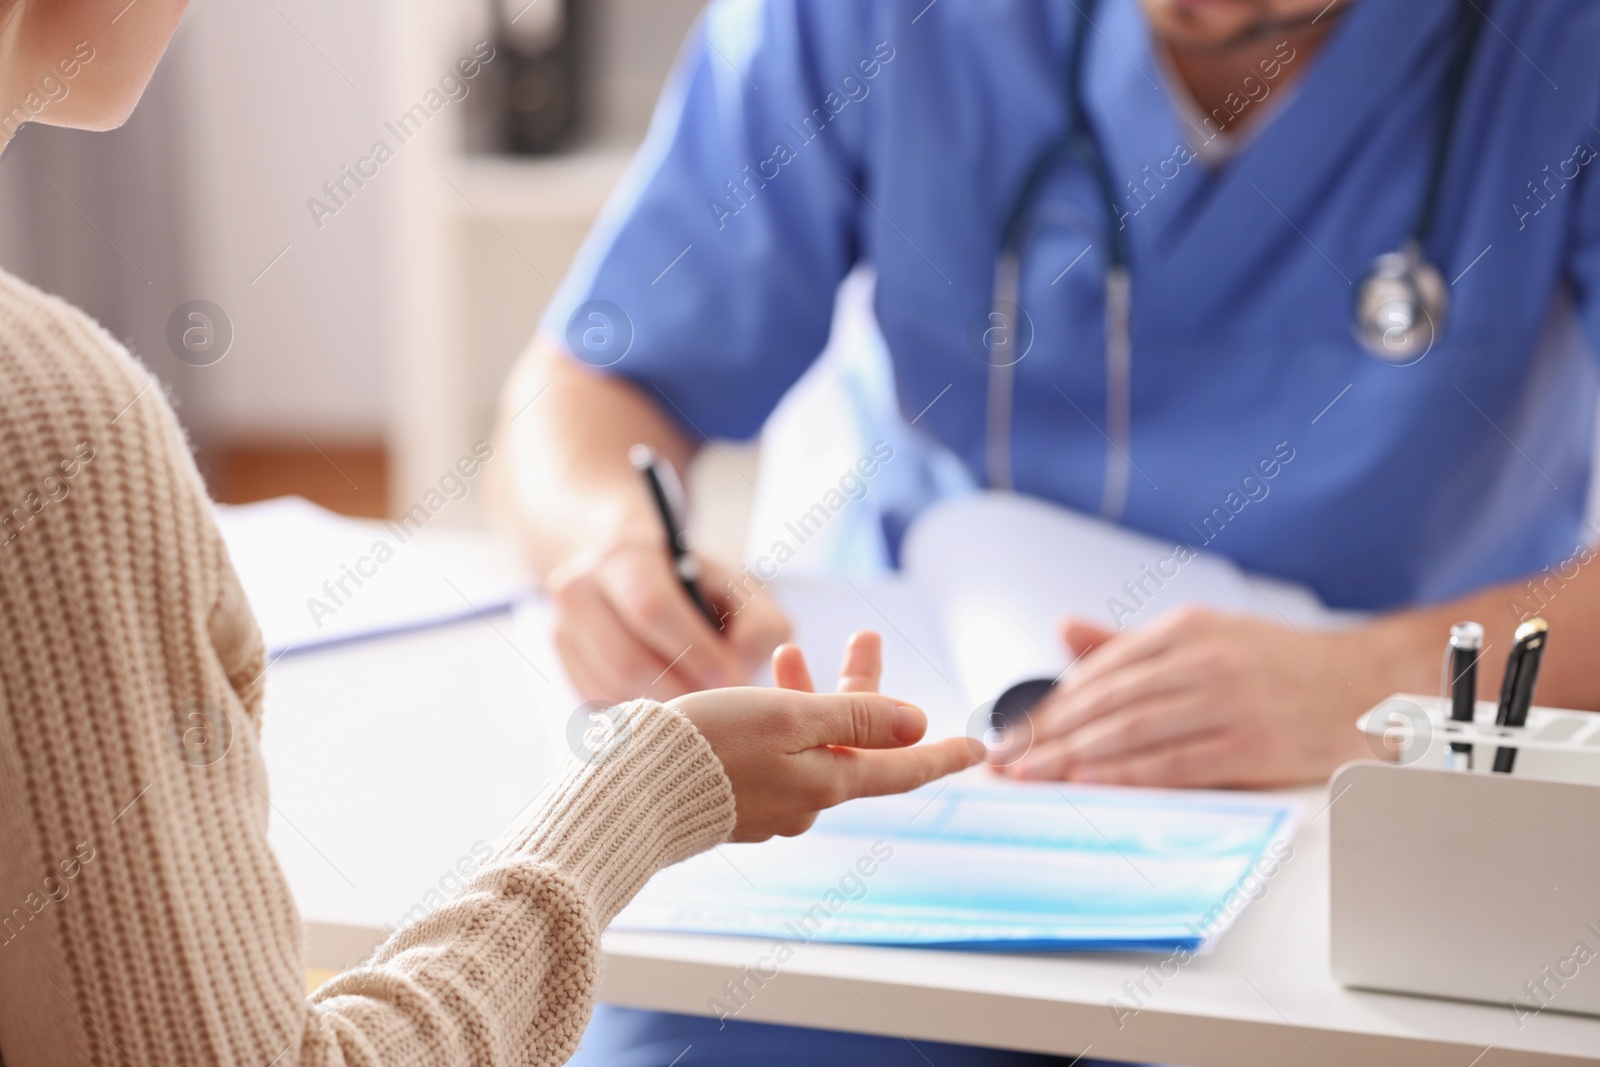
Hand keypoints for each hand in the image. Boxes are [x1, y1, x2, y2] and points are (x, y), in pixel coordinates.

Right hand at [547, 540, 789, 701]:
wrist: (634, 577)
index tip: (732, 680)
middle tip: (721, 709)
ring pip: (610, 689)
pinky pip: (599, 706)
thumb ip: (759, 626)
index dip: (694, 651)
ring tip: (701, 710)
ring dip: (663, 708)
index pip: (652, 608)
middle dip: (680, 690)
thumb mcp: (740, 589)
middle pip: (625, 659)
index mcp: (626, 554)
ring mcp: (562, 629)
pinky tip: (670, 707)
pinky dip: (640, 717)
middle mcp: (580, 587)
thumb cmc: (699, 589)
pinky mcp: (561, 666)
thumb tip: (737, 672)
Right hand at [673, 631, 979, 840]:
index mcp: (828, 784)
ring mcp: (769, 806)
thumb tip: (918, 724)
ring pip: (809, 744)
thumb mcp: (791, 717)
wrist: (629, 791)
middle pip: (854, 742)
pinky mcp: (735, 804)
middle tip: (865, 636)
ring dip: (810, 695)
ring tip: (788, 651)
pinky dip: (777, 721)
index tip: (980, 746)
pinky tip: (754, 698)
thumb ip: (856, 719)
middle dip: (862, 688)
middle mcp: (806, 802)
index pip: (903, 769)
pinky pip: (775, 757)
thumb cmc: (709, 746)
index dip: (943, 754)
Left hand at [999, 608, 1384, 787]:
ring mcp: (1227, 702)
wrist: (1367, 684)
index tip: (1012, 729)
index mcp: (1186, 630)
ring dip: (1073, 757)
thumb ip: (1131, 641)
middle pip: (1106, 701)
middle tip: (1004, 760)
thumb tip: (1064, 629)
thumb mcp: (1205, 634)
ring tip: (1031, 776)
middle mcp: (1202, 661)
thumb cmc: (1279, 665)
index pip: (1100, 669)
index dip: (1050, 702)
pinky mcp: (1251, 744)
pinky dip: (1126, 775)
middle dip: (1047, 734)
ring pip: (1132, 732)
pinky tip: (1091, 785)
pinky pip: (1174, 764)